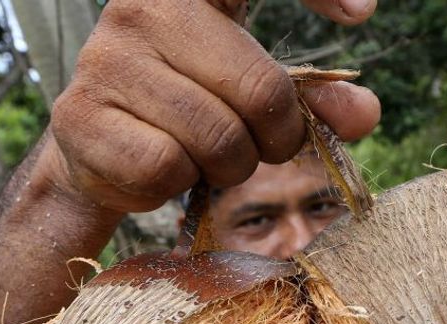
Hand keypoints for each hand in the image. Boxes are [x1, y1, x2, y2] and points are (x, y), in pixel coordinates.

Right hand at [44, 0, 380, 213]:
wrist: (100, 150)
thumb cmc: (189, 107)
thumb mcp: (255, 91)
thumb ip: (313, 99)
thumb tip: (365, 115)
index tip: (363, 11)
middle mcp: (141, 9)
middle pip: (261, 92)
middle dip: (275, 138)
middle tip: (259, 144)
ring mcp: (105, 59)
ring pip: (217, 139)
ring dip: (228, 167)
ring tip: (205, 154)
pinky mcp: (81, 116)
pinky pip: (167, 167)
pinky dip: (179, 183)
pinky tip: (164, 166)